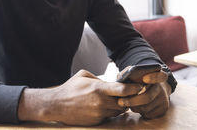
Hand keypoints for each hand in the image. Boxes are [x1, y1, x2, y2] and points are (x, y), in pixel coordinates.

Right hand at [18, 70, 142, 125]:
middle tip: (130, 93)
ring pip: (118, 111)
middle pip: (124, 102)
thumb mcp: (84, 75)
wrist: (56, 105)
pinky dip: (110, 112)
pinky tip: (104, 106)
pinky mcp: (96, 121)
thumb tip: (111, 82)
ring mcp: (99, 113)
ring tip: (114, 99)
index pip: (123, 89)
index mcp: (99, 88)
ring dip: (119, 106)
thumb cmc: (70, 88)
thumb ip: (99, 79)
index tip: (140, 86)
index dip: (134, 88)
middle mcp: (101, 102)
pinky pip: (109, 116)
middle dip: (128, 98)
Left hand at [117, 71, 170, 119]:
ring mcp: (164, 99)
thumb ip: (130, 73)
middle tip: (120, 102)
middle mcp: (163, 88)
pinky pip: (148, 114)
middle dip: (132, 101)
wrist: (155, 88)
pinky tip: (136, 106)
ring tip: (127, 103)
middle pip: (148, 97)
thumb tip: (122, 80)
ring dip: (134, 107)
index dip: (153, 77)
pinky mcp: (163, 109)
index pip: (161, 76)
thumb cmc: (140, 80)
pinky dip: (140, 112)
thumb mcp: (135, 73)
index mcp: (158, 75)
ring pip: (146, 107)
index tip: (144, 78)